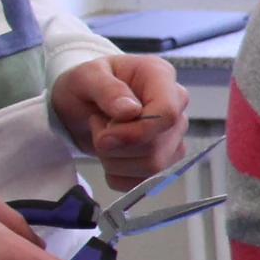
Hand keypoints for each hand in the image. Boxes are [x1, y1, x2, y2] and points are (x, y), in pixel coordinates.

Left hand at [51, 55, 189, 188]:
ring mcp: (174, 135)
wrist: (83, 103)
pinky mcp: (166, 158)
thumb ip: (107, 90)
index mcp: (161, 78)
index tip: (105, 134)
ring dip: (115, 162)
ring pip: (154, 168)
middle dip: (117, 148)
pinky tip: (110, 155)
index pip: (167, 113)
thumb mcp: (86, 77)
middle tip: (97, 128)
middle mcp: (176, 106)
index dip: (136, 132)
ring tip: (104, 138)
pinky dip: (119, 176)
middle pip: (157, 147)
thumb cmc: (87, 84)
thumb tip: (130, 111)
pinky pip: (146, 182)